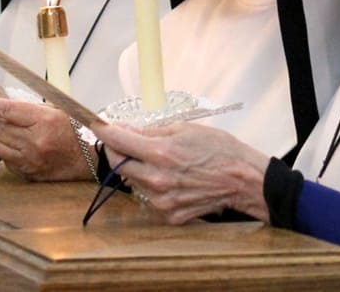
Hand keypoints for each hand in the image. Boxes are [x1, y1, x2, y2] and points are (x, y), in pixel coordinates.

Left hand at [0, 95, 89, 181]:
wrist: (85, 161)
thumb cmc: (71, 132)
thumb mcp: (55, 111)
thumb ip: (29, 109)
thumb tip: (2, 105)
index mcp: (44, 121)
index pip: (7, 110)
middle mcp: (35, 141)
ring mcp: (29, 159)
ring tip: (3, 130)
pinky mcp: (25, 172)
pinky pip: (3, 159)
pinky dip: (4, 150)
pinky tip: (14, 145)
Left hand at [92, 121, 271, 224]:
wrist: (243, 180)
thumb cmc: (219, 150)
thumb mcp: (186, 129)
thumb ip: (152, 131)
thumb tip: (126, 129)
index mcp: (160, 153)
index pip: (118, 141)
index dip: (103, 130)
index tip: (96, 123)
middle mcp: (156, 179)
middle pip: (119, 164)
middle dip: (119, 151)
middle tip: (128, 142)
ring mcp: (162, 201)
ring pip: (133, 183)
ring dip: (138, 170)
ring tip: (160, 162)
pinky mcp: (169, 215)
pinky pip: (150, 199)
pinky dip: (154, 187)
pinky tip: (173, 180)